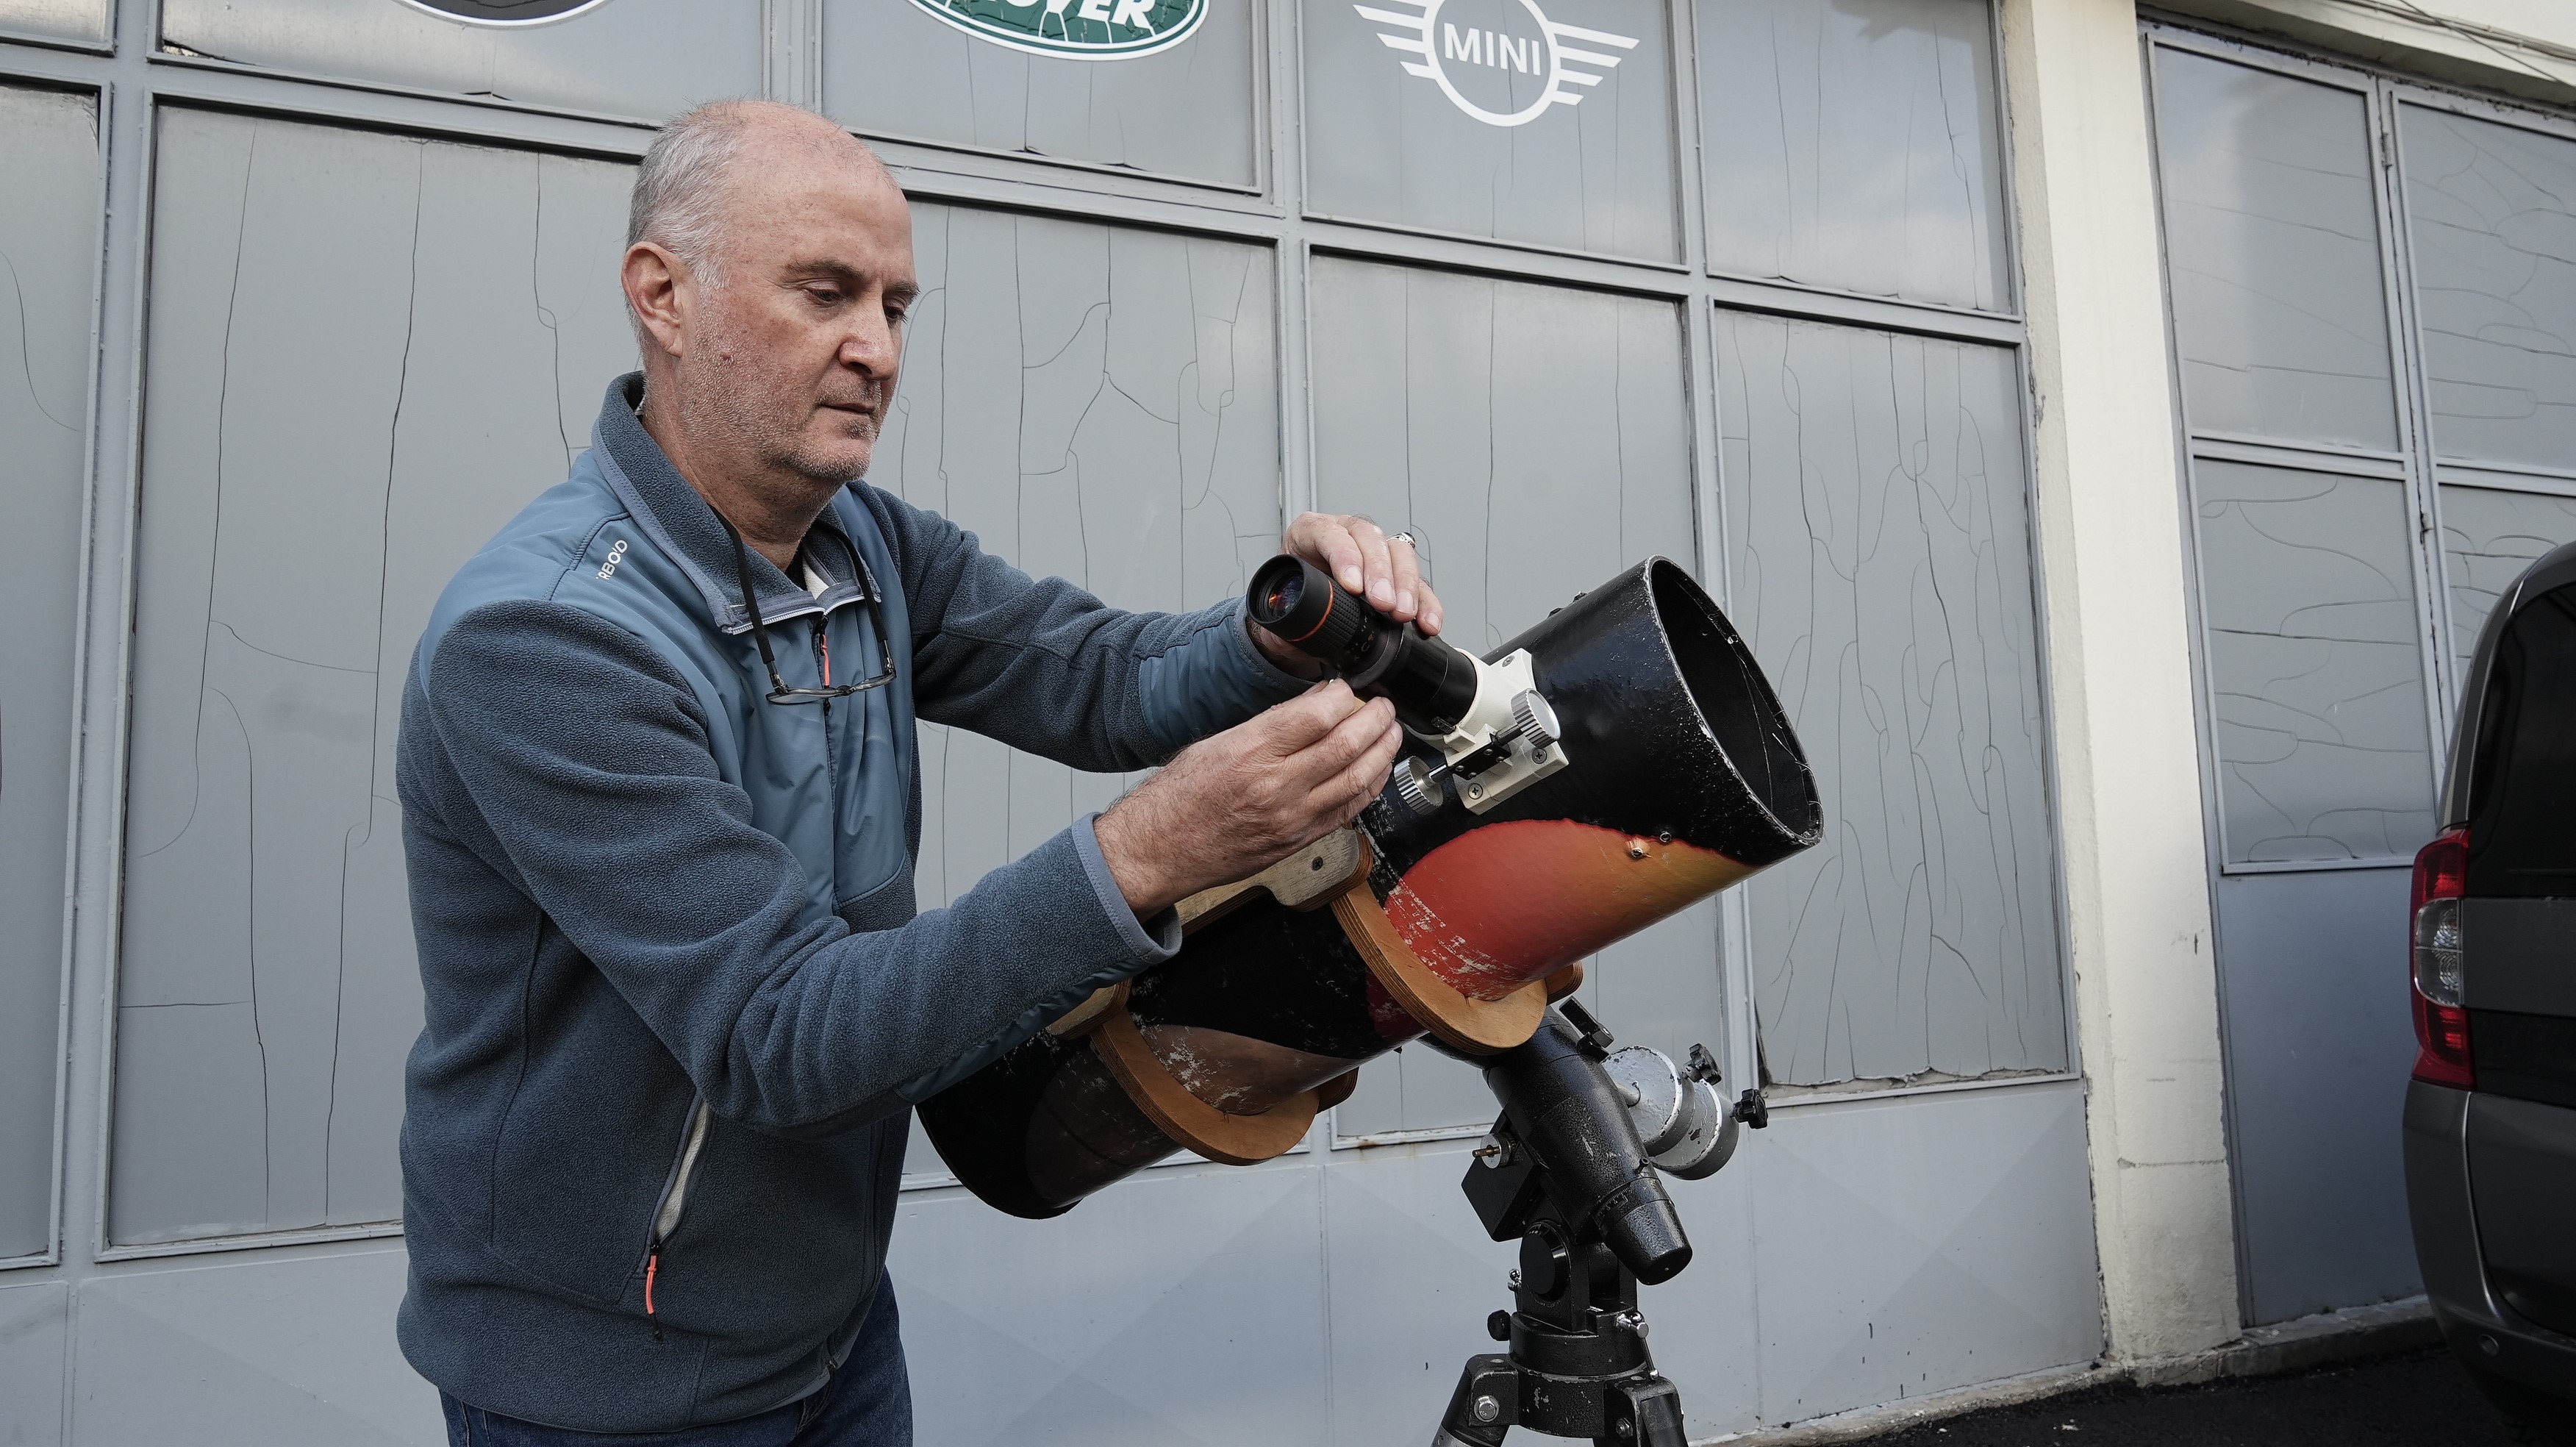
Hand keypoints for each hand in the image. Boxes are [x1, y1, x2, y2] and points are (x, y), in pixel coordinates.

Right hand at [1094, 681, 1402, 916]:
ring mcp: (1291, 819)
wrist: (1158, 850)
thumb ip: (1270, 726)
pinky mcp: (1297, 842)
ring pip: (1356, 780)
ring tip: (1391, 733)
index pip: (1315, 716)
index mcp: (1249, 753)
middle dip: (1375, 720)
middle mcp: (1274, 786)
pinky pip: (1348, 812)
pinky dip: (1370, 788)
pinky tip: (1377, 772)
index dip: (1343, 696)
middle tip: (1384, 706)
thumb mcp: (1217, 743)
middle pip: (1345, 746)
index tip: (1348, 688)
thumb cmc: (1178, 797)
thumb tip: (1314, 704)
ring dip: (1382, 753)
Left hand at [1249, 513, 1444, 669]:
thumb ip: (1279, 609)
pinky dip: (1425, 603)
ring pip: (1399, 555)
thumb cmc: (1287, 603)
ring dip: (1406, 585)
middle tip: (1384, 603)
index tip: (1352, 586)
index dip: (1344, 556)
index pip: (1328, 533)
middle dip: (1381, 573)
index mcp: (1310, 533)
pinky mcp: (1395, 577)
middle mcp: (1345, 537)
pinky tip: (1427, 621)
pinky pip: (1416, 583)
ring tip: (1405, 614)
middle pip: (1370, 540)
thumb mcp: (1276, 605)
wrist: (1296, 622)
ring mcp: (1373, 554)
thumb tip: (1288, 614)